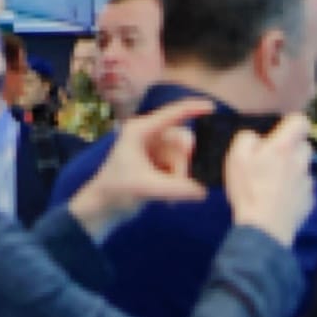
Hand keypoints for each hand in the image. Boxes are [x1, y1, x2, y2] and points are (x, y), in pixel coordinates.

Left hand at [68, 107, 200, 238]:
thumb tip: (203, 191)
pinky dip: (179, 183)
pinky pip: (180, 169)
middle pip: (183, 142)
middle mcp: (150, 136)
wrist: (103, 208)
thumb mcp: (147, 187)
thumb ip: (177, 188)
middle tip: (180, 186)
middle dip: (184, 165)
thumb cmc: (117, 190)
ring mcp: (155, 150)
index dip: (194, 108)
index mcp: (141, 130)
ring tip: (170, 197)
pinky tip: (169, 198)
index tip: (213, 108)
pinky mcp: (159, 164)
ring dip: (181, 178)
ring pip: (183, 158)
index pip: (173, 114)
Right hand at [220, 111, 316, 246]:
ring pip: (304, 168)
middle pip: (305, 145)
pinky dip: (294, 190)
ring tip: (274, 183)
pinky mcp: (309, 201)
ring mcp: (307, 182)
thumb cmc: (249, 190)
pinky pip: (303, 188)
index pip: (301, 121)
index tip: (281, 130)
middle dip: (292, 148)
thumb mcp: (235, 157)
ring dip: (294, 170)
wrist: (265, 228)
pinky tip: (280, 199)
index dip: (292, 123)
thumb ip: (246, 138)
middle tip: (274, 160)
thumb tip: (256, 136)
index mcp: (284, 147)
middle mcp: (301, 161)